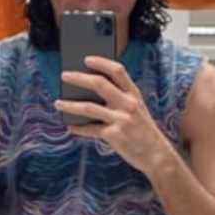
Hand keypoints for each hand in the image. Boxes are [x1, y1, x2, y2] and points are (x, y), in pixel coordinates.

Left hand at [55, 56, 166, 175]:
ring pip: (88, 107)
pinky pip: (90, 129)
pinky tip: (70, 126)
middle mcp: (128, 104)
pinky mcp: (114, 135)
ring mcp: (121, 120)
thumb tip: (91, 91)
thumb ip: (121, 99)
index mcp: (134, 94)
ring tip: (58, 103)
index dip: (101, 63)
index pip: (118, 71)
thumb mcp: (138, 109)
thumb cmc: (144, 131)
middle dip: (78, 78)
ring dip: (70, 105)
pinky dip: (78, 128)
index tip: (86, 59)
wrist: (156, 155)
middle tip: (64, 76)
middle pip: (99, 84)